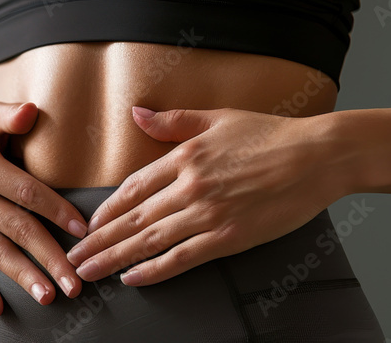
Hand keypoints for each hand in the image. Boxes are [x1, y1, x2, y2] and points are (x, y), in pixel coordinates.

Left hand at [65, 106, 344, 286]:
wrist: (317, 156)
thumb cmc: (271, 134)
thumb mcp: (217, 118)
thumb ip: (173, 121)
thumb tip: (136, 112)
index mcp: (184, 156)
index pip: (132, 187)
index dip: (107, 210)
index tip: (88, 224)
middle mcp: (190, 186)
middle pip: (132, 218)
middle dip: (98, 242)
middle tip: (73, 259)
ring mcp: (208, 214)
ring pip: (149, 241)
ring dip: (114, 258)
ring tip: (88, 272)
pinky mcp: (229, 237)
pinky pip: (182, 258)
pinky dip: (154, 270)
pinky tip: (132, 278)